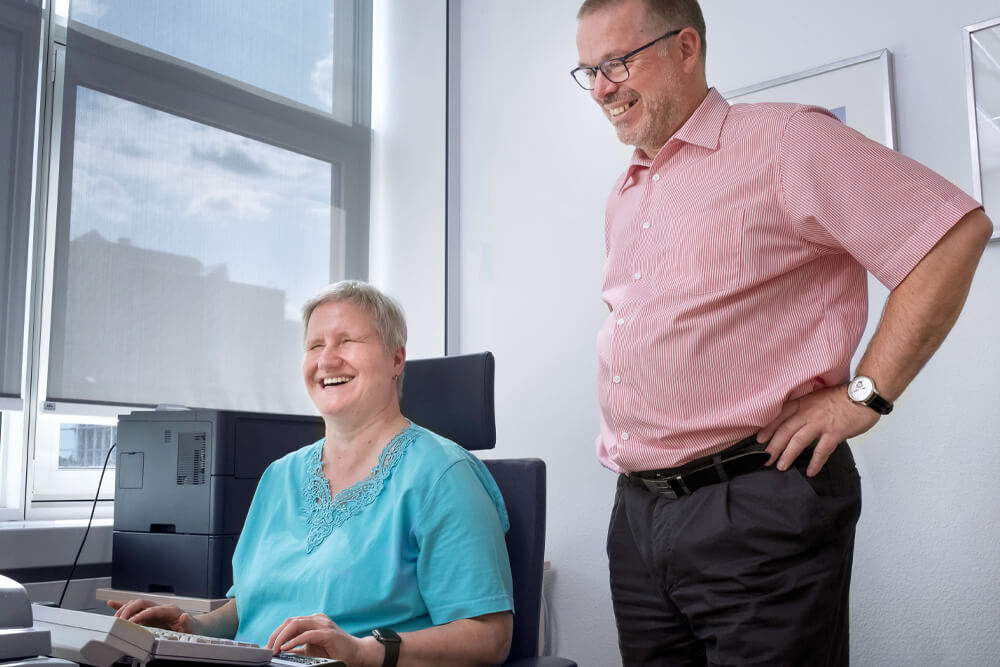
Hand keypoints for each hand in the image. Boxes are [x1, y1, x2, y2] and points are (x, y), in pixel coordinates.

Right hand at [107, 599, 193, 633]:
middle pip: (142, 603)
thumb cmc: (192, 627)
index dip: (141, 615)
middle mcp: (160, 608)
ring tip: (115, 619)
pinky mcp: (149, 615)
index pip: (152, 610)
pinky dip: (123, 606)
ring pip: (136, 605)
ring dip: (125, 609)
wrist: (193, 627)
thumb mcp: (192, 627)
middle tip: (120, 621)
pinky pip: (134, 609)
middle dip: (129, 610)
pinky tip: (112, 604)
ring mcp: (154, 610)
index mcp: (170, 610)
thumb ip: (188, 622)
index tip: (132, 622)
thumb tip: (184, 616)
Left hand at [266, 614, 369, 665]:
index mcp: (313, 621)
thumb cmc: (335, 651)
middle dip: (276, 635)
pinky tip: (286, 648)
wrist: (356, 653)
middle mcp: (317, 619)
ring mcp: (323, 624)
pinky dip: (294, 641)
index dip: (276, 634)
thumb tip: (280, 650)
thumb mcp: (312, 648)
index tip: (269, 647)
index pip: (290, 622)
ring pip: (296, 624)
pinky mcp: (328, 634)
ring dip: (282, 637)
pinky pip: (307, 635)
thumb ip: (298, 647)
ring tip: (275, 649)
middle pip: (290, 621)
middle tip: (269, 649)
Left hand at [756, 384, 879, 475]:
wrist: (864, 396)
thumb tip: (792, 421)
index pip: (779, 415)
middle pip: (785, 430)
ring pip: (798, 440)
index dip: (768, 428)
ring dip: (788, 455)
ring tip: (780, 466)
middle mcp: (808, 412)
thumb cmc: (842, 397)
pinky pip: (821, 451)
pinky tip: (810, 471)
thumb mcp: (816, 397)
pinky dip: (815, 462)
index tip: (759, 440)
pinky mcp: (834, 433)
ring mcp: (821, 423)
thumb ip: (804, 408)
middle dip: (773, 446)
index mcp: (802, 402)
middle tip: (765, 459)